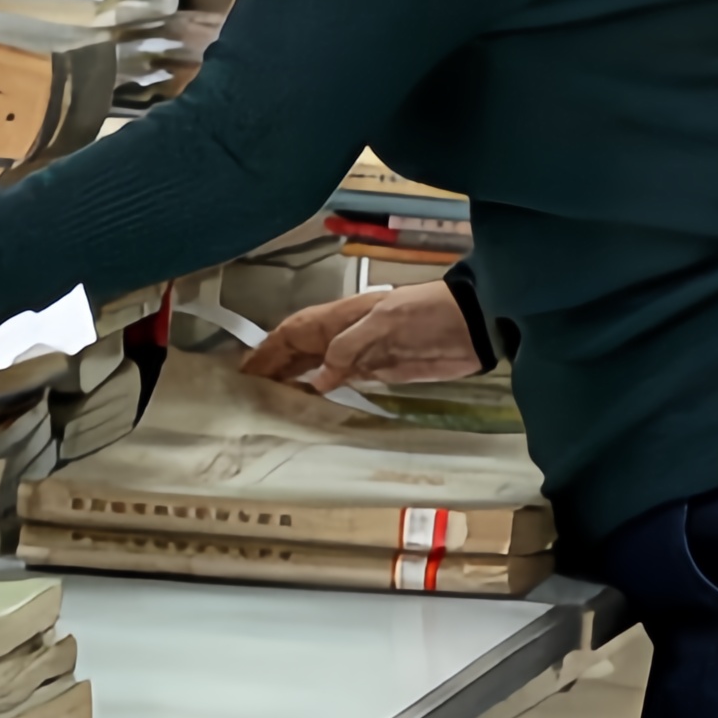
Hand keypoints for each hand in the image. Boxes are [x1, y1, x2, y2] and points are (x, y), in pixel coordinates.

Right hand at [241, 286, 475, 400]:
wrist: (472, 324)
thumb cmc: (428, 313)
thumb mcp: (385, 322)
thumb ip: (349, 348)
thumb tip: (318, 380)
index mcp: (341, 317)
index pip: (293, 332)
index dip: (267, 351)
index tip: (245, 372)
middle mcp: (344, 335)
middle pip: (299, 350)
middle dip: (272, 368)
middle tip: (248, 394)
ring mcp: (360, 354)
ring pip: (315, 367)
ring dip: (292, 381)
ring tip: (268, 402)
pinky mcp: (378, 371)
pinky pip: (339, 382)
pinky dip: (320, 392)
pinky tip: (308, 404)